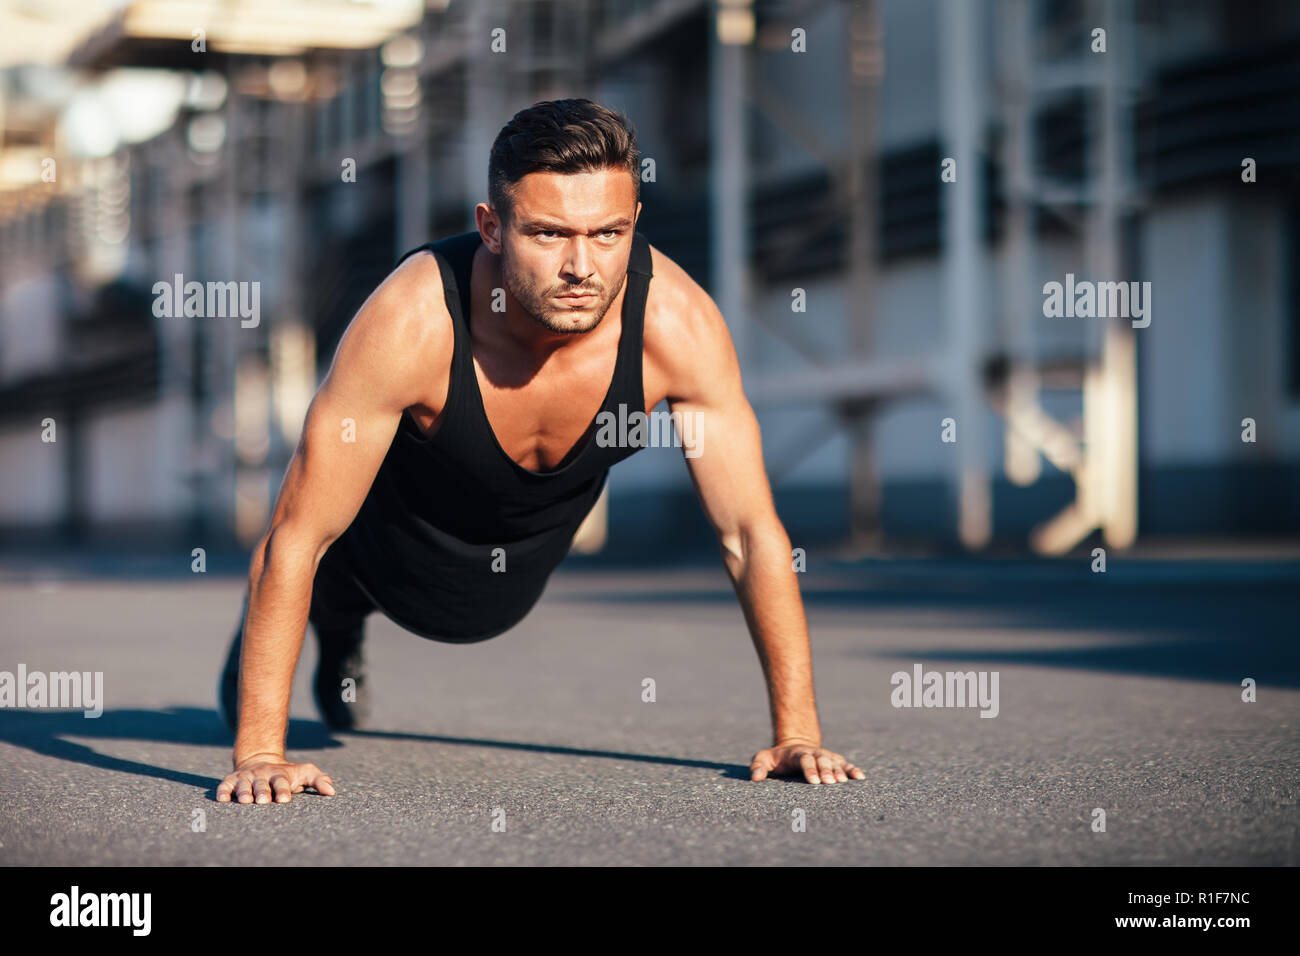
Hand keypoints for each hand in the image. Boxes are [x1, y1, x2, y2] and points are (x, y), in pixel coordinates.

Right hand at [216, 753, 335, 804]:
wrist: (260, 760)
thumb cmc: (287, 773)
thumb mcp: (304, 772)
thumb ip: (319, 780)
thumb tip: (332, 792)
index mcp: (279, 775)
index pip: (282, 782)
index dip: (283, 790)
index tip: (284, 799)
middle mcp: (262, 775)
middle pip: (261, 784)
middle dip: (262, 792)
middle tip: (263, 801)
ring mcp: (246, 777)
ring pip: (243, 785)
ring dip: (243, 792)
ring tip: (244, 801)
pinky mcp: (231, 780)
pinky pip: (225, 785)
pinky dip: (223, 791)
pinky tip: (222, 799)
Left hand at [749, 738, 865, 783]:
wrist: (794, 747)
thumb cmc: (777, 758)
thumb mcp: (764, 758)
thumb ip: (758, 766)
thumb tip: (755, 778)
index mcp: (798, 753)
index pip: (805, 760)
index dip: (810, 769)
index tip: (813, 782)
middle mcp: (814, 753)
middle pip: (822, 760)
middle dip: (826, 771)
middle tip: (831, 783)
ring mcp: (826, 756)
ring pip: (835, 762)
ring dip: (840, 771)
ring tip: (844, 781)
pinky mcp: (834, 761)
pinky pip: (845, 764)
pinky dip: (853, 769)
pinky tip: (860, 777)